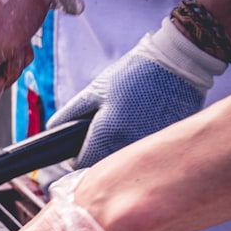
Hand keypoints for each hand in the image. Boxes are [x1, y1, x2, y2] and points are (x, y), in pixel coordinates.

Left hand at [46, 18, 226, 167]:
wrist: (178, 63)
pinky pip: (147, 156)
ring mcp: (150, 149)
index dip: (77, 158)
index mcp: (107, 134)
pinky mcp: (167, 146)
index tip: (79, 149)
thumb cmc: (135, 72)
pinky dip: (141, 148)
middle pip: (105, 167)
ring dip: (120, 153)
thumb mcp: (96, 90)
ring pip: (126, 165)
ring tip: (126, 128)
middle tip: (104, 135)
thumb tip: (52, 129)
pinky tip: (144, 128)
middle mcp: (128, 147)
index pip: (83, 165)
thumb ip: (70, 113)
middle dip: (99, 156)